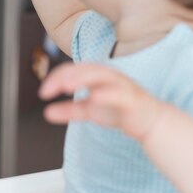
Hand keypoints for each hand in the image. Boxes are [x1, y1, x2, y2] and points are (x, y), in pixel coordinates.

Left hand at [39, 62, 166, 142]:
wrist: (149, 122)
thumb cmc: (120, 111)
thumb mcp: (89, 111)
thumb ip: (69, 110)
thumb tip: (47, 112)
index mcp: (97, 76)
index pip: (74, 70)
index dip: (56, 78)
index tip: (43, 92)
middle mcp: (109, 76)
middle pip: (85, 69)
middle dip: (66, 77)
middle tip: (49, 89)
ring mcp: (121, 84)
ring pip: (101, 76)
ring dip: (83, 79)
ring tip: (67, 86)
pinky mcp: (132, 97)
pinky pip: (118, 92)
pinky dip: (105, 93)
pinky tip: (92, 97)